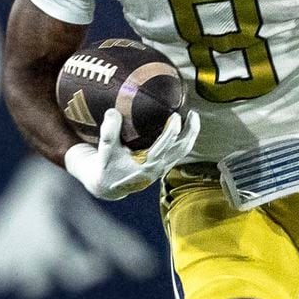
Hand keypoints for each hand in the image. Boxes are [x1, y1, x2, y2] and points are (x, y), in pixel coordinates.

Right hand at [64, 107, 199, 199]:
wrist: (107, 186)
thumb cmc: (106, 167)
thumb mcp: (105, 150)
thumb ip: (109, 131)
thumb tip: (114, 111)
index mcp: (147, 164)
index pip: (166, 144)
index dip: (173, 128)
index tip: (175, 114)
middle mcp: (158, 167)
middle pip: (182, 149)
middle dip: (190, 131)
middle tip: (193, 113)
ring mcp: (161, 168)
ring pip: (182, 152)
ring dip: (190, 135)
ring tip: (193, 118)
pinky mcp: (161, 167)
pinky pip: (178, 153)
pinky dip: (184, 140)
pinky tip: (184, 129)